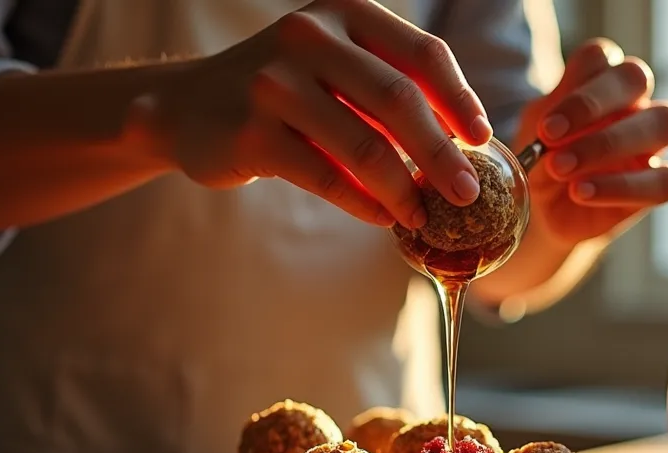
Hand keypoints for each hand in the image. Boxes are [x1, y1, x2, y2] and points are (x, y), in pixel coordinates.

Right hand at [133, 0, 491, 228]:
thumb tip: (461, 147)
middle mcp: (308, 36)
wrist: (186, 107)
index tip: (481, 138)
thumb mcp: (335, 67)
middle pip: (398, 100)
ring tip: (423, 214)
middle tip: (466, 192)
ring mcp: (274, 83)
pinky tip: (383, 217)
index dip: (459, 99)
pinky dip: (363, 203)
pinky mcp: (251, 132)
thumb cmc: (283, 91)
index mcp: (342, 10)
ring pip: (364, 145)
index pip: (421, 53)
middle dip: (440, 152)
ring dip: (404, 188)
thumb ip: (388, 92)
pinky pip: (326, 176)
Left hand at [514, 39, 667, 246]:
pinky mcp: (662, 183)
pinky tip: (582, 194)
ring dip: (610, 143)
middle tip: (550, 138)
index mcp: (599, 82)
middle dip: (592, 104)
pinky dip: (621, 188)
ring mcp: (653, 142)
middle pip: (635, 76)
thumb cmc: (541, 166)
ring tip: (561, 168)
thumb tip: (552, 133)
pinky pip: (664, 180)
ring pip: (664, 122)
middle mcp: (633, 104)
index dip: (575, 83)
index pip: (601, 57)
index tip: (545, 125)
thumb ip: (544, 128)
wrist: (545, 214)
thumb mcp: (532, 142)